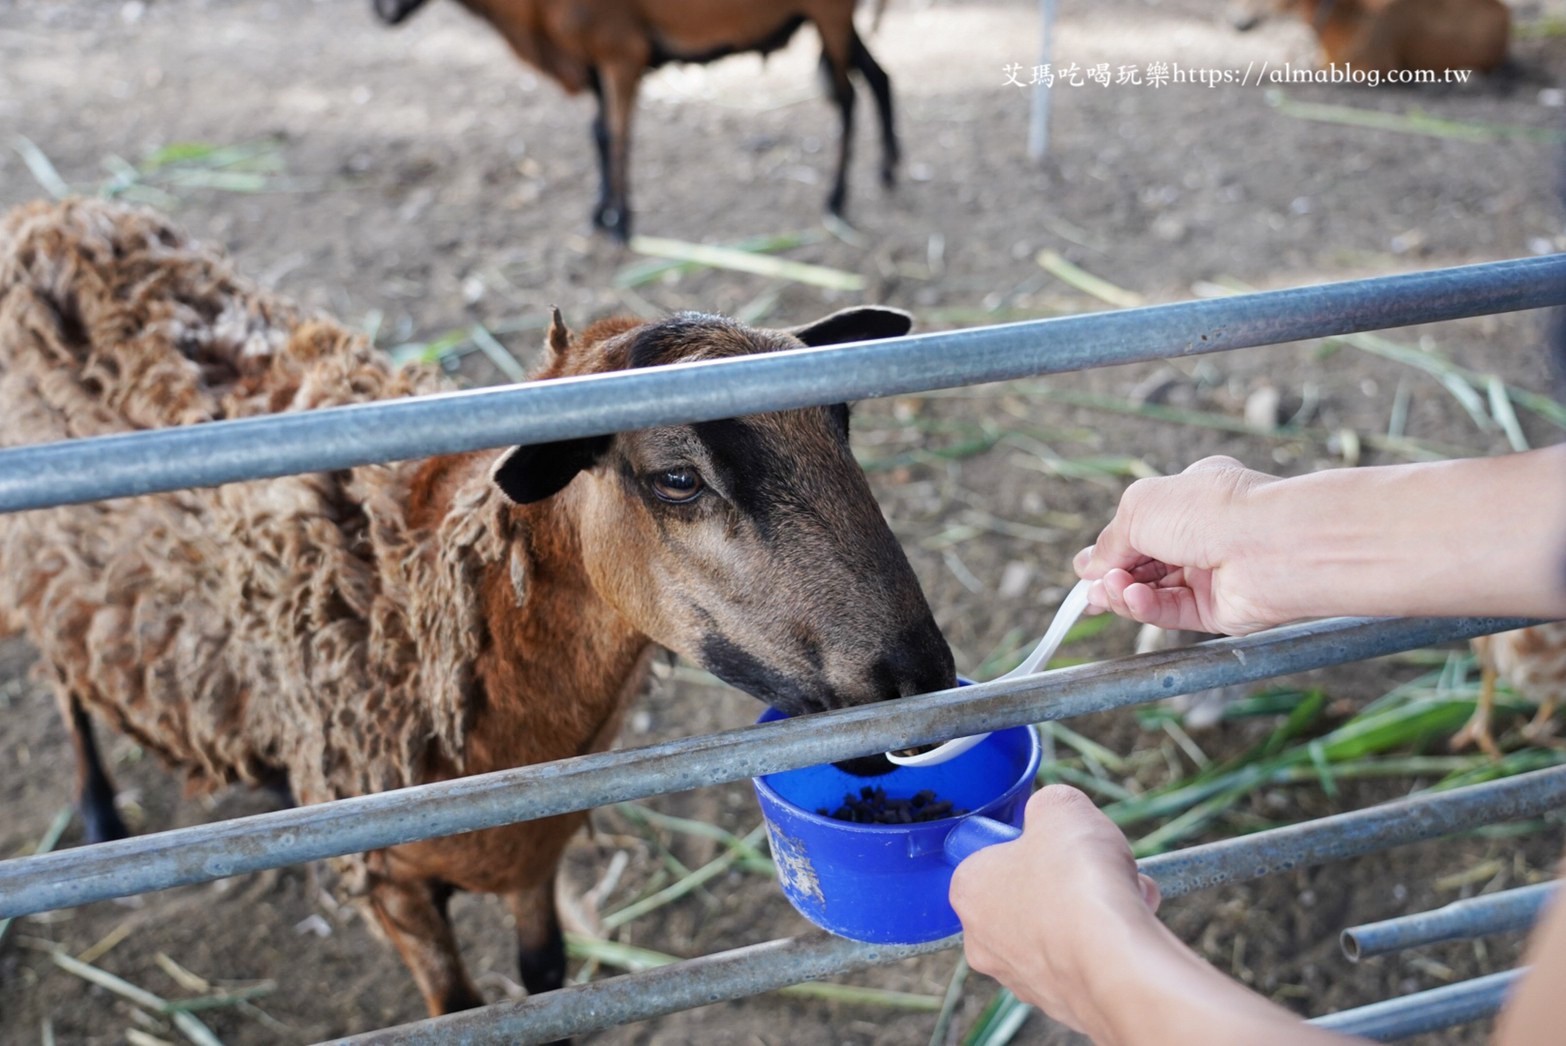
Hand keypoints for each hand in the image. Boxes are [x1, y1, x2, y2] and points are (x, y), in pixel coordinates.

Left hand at [951, 786, 1360, 1045]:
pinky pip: (1102, 956)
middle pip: (1031, 896)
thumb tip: (1060, 809)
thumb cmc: (1080, 882)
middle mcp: (991, 945)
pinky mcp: (1081, 1005)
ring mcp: (1034, 981)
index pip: (983, 857)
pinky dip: (1125, 934)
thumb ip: (1054, 803)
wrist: (1124, 958)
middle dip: (1070, 873)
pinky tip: (1148, 914)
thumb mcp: (1062, 808)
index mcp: (968, 893)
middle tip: (1101, 856)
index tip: (1055, 832)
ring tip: (1132, 882)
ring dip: (1103, 901)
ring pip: (1070, 927)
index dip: (1027, 838)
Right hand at [1073, 456, 1288, 634]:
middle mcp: (1204, 534)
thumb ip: (1110, 540)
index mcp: (1191, 496)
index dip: (1112, 548)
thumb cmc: (1211, 509)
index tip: (1086, 568)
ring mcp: (1212, 573)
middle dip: (1113, 575)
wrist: (1273, 543)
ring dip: (1125, 593)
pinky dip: (1147, 608)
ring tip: (1108, 592)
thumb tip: (1087, 567)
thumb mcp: (1139, 508)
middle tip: (1091, 589)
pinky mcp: (1218, 608)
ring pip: (1155, 591)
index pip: (1142, 526)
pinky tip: (1131, 599)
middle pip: (1145, 563)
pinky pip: (1173, 612)